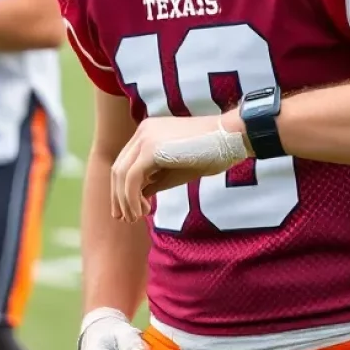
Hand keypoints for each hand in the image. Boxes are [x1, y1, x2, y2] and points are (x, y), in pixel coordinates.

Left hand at [111, 113, 251, 222]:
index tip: (129, 210)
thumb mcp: (176, 170)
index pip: (126, 162)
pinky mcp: (151, 149)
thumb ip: (155, 180)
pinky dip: (132, 198)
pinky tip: (142, 212)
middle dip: (118, 196)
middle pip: (119, 168)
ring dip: (125, 200)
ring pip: (121, 174)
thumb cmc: (210, 153)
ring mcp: (145, 138)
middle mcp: (143, 131)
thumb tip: (138, 195)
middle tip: (125, 218)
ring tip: (136, 218)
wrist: (230, 139)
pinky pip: (132, 178)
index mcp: (148, 131)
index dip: (122, 188)